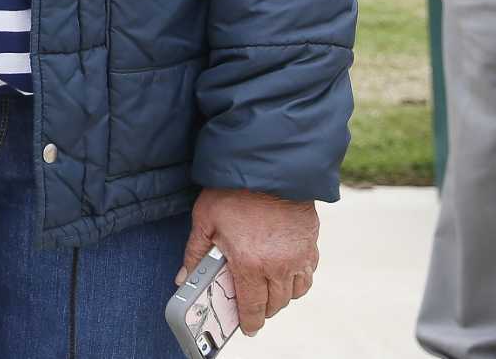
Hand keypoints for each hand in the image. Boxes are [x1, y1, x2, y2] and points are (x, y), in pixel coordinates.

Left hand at [177, 187, 318, 336]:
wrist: (268, 167)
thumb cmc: (233, 192)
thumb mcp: (205, 220)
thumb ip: (195, 253)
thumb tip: (184, 278)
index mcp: (250, 263)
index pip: (252, 306)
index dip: (249, 321)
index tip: (247, 328)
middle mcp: (279, 266)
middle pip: (275, 303)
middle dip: (263, 309)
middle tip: (252, 307)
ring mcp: (299, 256)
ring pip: (294, 292)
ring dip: (281, 296)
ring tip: (267, 289)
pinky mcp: (311, 245)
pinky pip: (308, 274)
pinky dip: (297, 279)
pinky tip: (284, 272)